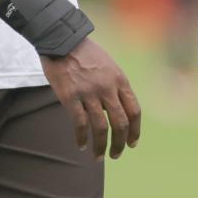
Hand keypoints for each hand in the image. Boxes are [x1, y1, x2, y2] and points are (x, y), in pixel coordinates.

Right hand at [40, 38, 140, 158]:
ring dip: (101, 146)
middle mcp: (107, 88)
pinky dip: (82, 138)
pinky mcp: (71, 97)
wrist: (63, 40)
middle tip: (116, 154)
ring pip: (101, 128)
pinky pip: (80, 124)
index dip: (135, 130)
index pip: (134, 111)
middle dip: (120, 143)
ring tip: (98, 157)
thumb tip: (116, 111)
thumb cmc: (86, 54)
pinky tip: (81, 145)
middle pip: (120, 123)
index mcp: (120, 80)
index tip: (132, 143)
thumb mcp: (109, 67)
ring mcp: (89, 93)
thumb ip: (115, 87)